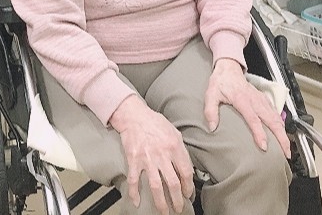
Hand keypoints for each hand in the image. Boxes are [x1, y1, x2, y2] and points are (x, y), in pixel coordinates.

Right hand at [109, 95, 193, 214]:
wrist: (134, 116)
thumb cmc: (155, 123)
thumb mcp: (174, 133)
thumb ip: (181, 151)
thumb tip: (187, 169)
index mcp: (175, 147)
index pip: (186, 172)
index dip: (188, 186)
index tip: (188, 194)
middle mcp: (162, 155)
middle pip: (173, 183)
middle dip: (177, 200)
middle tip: (178, 208)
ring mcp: (147, 159)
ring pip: (156, 186)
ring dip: (161, 202)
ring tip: (164, 211)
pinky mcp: (133, 160)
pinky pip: (134, 180)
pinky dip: (134, 192)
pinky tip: (136, 202)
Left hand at [203, 59, 291, 157]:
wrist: (229, 69)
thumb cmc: (221, 82)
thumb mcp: (211, 95)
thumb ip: (210, 111)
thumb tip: (212, 127)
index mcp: (242, 100)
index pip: (253, 119)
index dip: (259, 133)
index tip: (264, 146)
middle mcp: (255, 100)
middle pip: (272, 120)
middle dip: (281, 137)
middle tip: (285, 153)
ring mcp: (261, 100)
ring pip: (277, 118)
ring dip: (284, 133)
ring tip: (287, 149)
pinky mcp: (264, 100)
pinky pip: (276, 113)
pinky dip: (282, 125)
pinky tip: (283, 134)